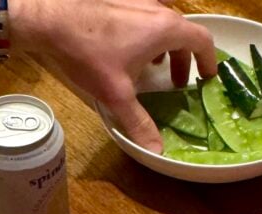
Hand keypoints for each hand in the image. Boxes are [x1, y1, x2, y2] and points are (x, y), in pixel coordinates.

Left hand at [12, 0, 216, 152]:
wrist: (52, 17)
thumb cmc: (89, 52)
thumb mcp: (117, 94)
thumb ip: (139, 123)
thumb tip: (157, 150)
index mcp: (165, 29)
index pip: (202, 40)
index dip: (210, 60)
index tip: (208, 77)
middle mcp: (156, 9)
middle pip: (183, 32)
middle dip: (185, 58)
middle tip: (180, 82)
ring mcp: (137, 1)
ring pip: (162, 24)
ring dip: (165, 47)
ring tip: (156, 69)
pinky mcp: (119, 2)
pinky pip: (144, 19)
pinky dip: (147, 36)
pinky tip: (129, 53)